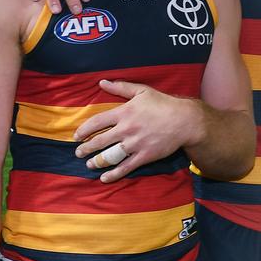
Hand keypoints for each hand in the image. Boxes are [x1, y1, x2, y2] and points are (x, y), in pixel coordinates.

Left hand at [73, 79, 197, 182]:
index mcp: (124, 113)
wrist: (184, 121)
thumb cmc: (163, 104)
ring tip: (89, 164)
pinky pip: (125, 167)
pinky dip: (114, 174)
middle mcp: (126, 129)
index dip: (84, 130)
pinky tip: (104, 177)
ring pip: (110, 155)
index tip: (77, 136)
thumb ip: (121, 88)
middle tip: (78, 152)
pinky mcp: (144, 156)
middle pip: (100, 141)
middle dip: (86, 148)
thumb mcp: (142, 91)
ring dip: (97, 161)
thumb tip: (102, 82)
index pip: (97, 122)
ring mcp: (135, 144)